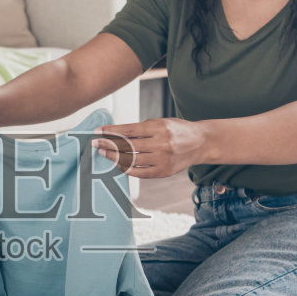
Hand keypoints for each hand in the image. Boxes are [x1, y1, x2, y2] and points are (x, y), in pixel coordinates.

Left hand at [92, 118, 206, 177]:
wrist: (201, 143)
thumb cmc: (177, 130)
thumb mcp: (161, 122)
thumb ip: (142, 129)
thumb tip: (116, 134)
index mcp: (159, 127)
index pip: (128, 130)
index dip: (111, 131)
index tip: (98, 131)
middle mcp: (161, 144)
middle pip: (128, 146)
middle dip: (108, 144)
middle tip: (95, 144)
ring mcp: (162, 159)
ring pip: (131, 160)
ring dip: (114, 157)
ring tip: (104, 153)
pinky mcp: (164, 172)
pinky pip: (140, 172)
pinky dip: (126, 168)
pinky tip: (117, 164)